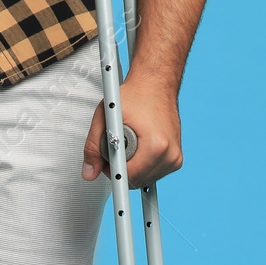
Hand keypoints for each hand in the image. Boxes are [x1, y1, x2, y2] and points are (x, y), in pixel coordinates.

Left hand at [81, 72, 182, 188]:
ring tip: (130, 144)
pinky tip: (139, 148)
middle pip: (136, 181)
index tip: (107, 166)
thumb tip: (89, 172)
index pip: (128, 178)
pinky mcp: (176, 159)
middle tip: (116, 146)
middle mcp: (170, 155)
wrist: (156, 83)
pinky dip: (142, 165)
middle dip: (121, 169)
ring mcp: (175, 158)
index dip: (112, 171)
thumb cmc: (135, 95)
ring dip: (132, 168)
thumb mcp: (105, 117)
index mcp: (156, 146)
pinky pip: (153, 174)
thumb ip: (93, 147)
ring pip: (144, 180)